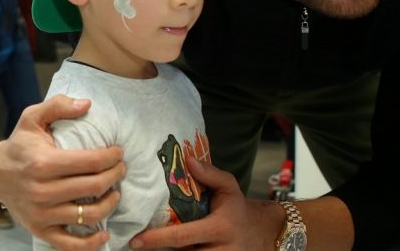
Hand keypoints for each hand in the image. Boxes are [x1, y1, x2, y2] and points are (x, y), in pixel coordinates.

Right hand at [0, 95, 126, 249]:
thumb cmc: (21, 144)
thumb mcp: (33, 117)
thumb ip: (58, 105)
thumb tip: (87, 104)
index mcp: (44, 163)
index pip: (92, 162)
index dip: (112, 157)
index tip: (118, 152)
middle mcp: (42, 191)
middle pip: (94, 186)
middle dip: (115, 175)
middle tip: (120, 168)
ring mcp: (42, 214)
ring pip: (89, 214)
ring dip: (110, 203)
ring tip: (114, 191)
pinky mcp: (41, 230)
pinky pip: (69, 244)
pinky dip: (90, 243)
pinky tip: (104, 234)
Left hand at [129, 158, 283, 249]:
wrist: (263, 233)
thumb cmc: (238, 209)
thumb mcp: (229, 187)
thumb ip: (210, 174)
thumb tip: (188, 159)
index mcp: (220, 227)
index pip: (183, 236)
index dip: (158, 239)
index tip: (137, 240)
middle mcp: (221, 250)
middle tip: (138, 245)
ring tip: (152, 247)